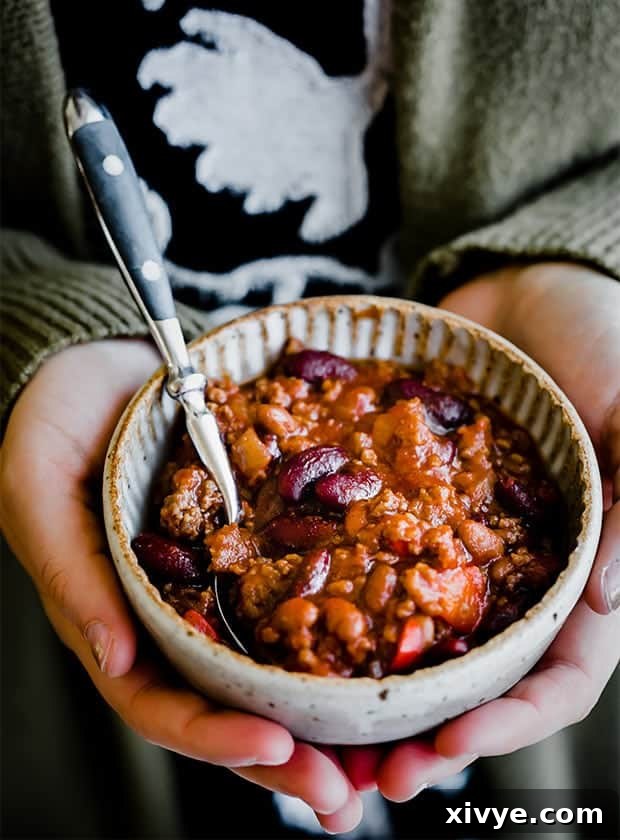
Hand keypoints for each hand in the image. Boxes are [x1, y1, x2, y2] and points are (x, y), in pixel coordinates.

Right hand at [0, 340, 361, 831]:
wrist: (105, 361)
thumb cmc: (54, 418)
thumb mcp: (38, 486)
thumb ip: (68, 571)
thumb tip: (112, 660)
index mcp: (114, 616)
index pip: (158, 701)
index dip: (212, 736)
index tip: (277, 746)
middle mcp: (171, 613)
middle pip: (225, 705)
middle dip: (282, 759)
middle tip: (344, 794)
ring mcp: (216, 583)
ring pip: (268, 668)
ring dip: (319, 721)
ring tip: (378, 760)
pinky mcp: (254, 544)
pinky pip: (295, 596)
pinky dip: (335, 637)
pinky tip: (381, 663)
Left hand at [342, 263, 619, 800]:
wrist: (523, 287)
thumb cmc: (600, 336)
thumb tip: (608, 604)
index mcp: (588, 566)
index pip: (564, 673)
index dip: (514, 720)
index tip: (453, 746)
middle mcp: (521, 573)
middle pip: (484, 681)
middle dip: (435, 735)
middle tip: (375, 779)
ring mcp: (462, 546)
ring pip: (425, 645)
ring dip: (383, 702)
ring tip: (330, 746)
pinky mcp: (412, 511)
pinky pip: (380, 570)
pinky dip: (350, 615)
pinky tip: (307, 649)